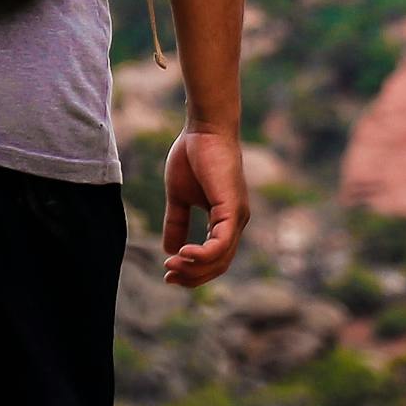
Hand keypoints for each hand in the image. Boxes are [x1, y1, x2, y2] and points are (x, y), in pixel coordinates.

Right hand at [159, 123, 249, 287]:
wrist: (204, 129)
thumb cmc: (193, 156)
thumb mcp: (179, 197)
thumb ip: (177, 222)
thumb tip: (170, 250)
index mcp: (226, 221)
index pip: (215, 259)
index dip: (193, 271)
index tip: (168, 273)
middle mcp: (236, 223)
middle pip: (219, 265)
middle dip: (193, 276)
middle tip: (168, 275)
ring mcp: (237, 217)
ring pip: (221, 259)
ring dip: (195, 268)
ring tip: (171, 266)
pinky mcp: (232, 209)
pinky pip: (221, 244)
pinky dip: (203, 255)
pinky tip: (184, 254)